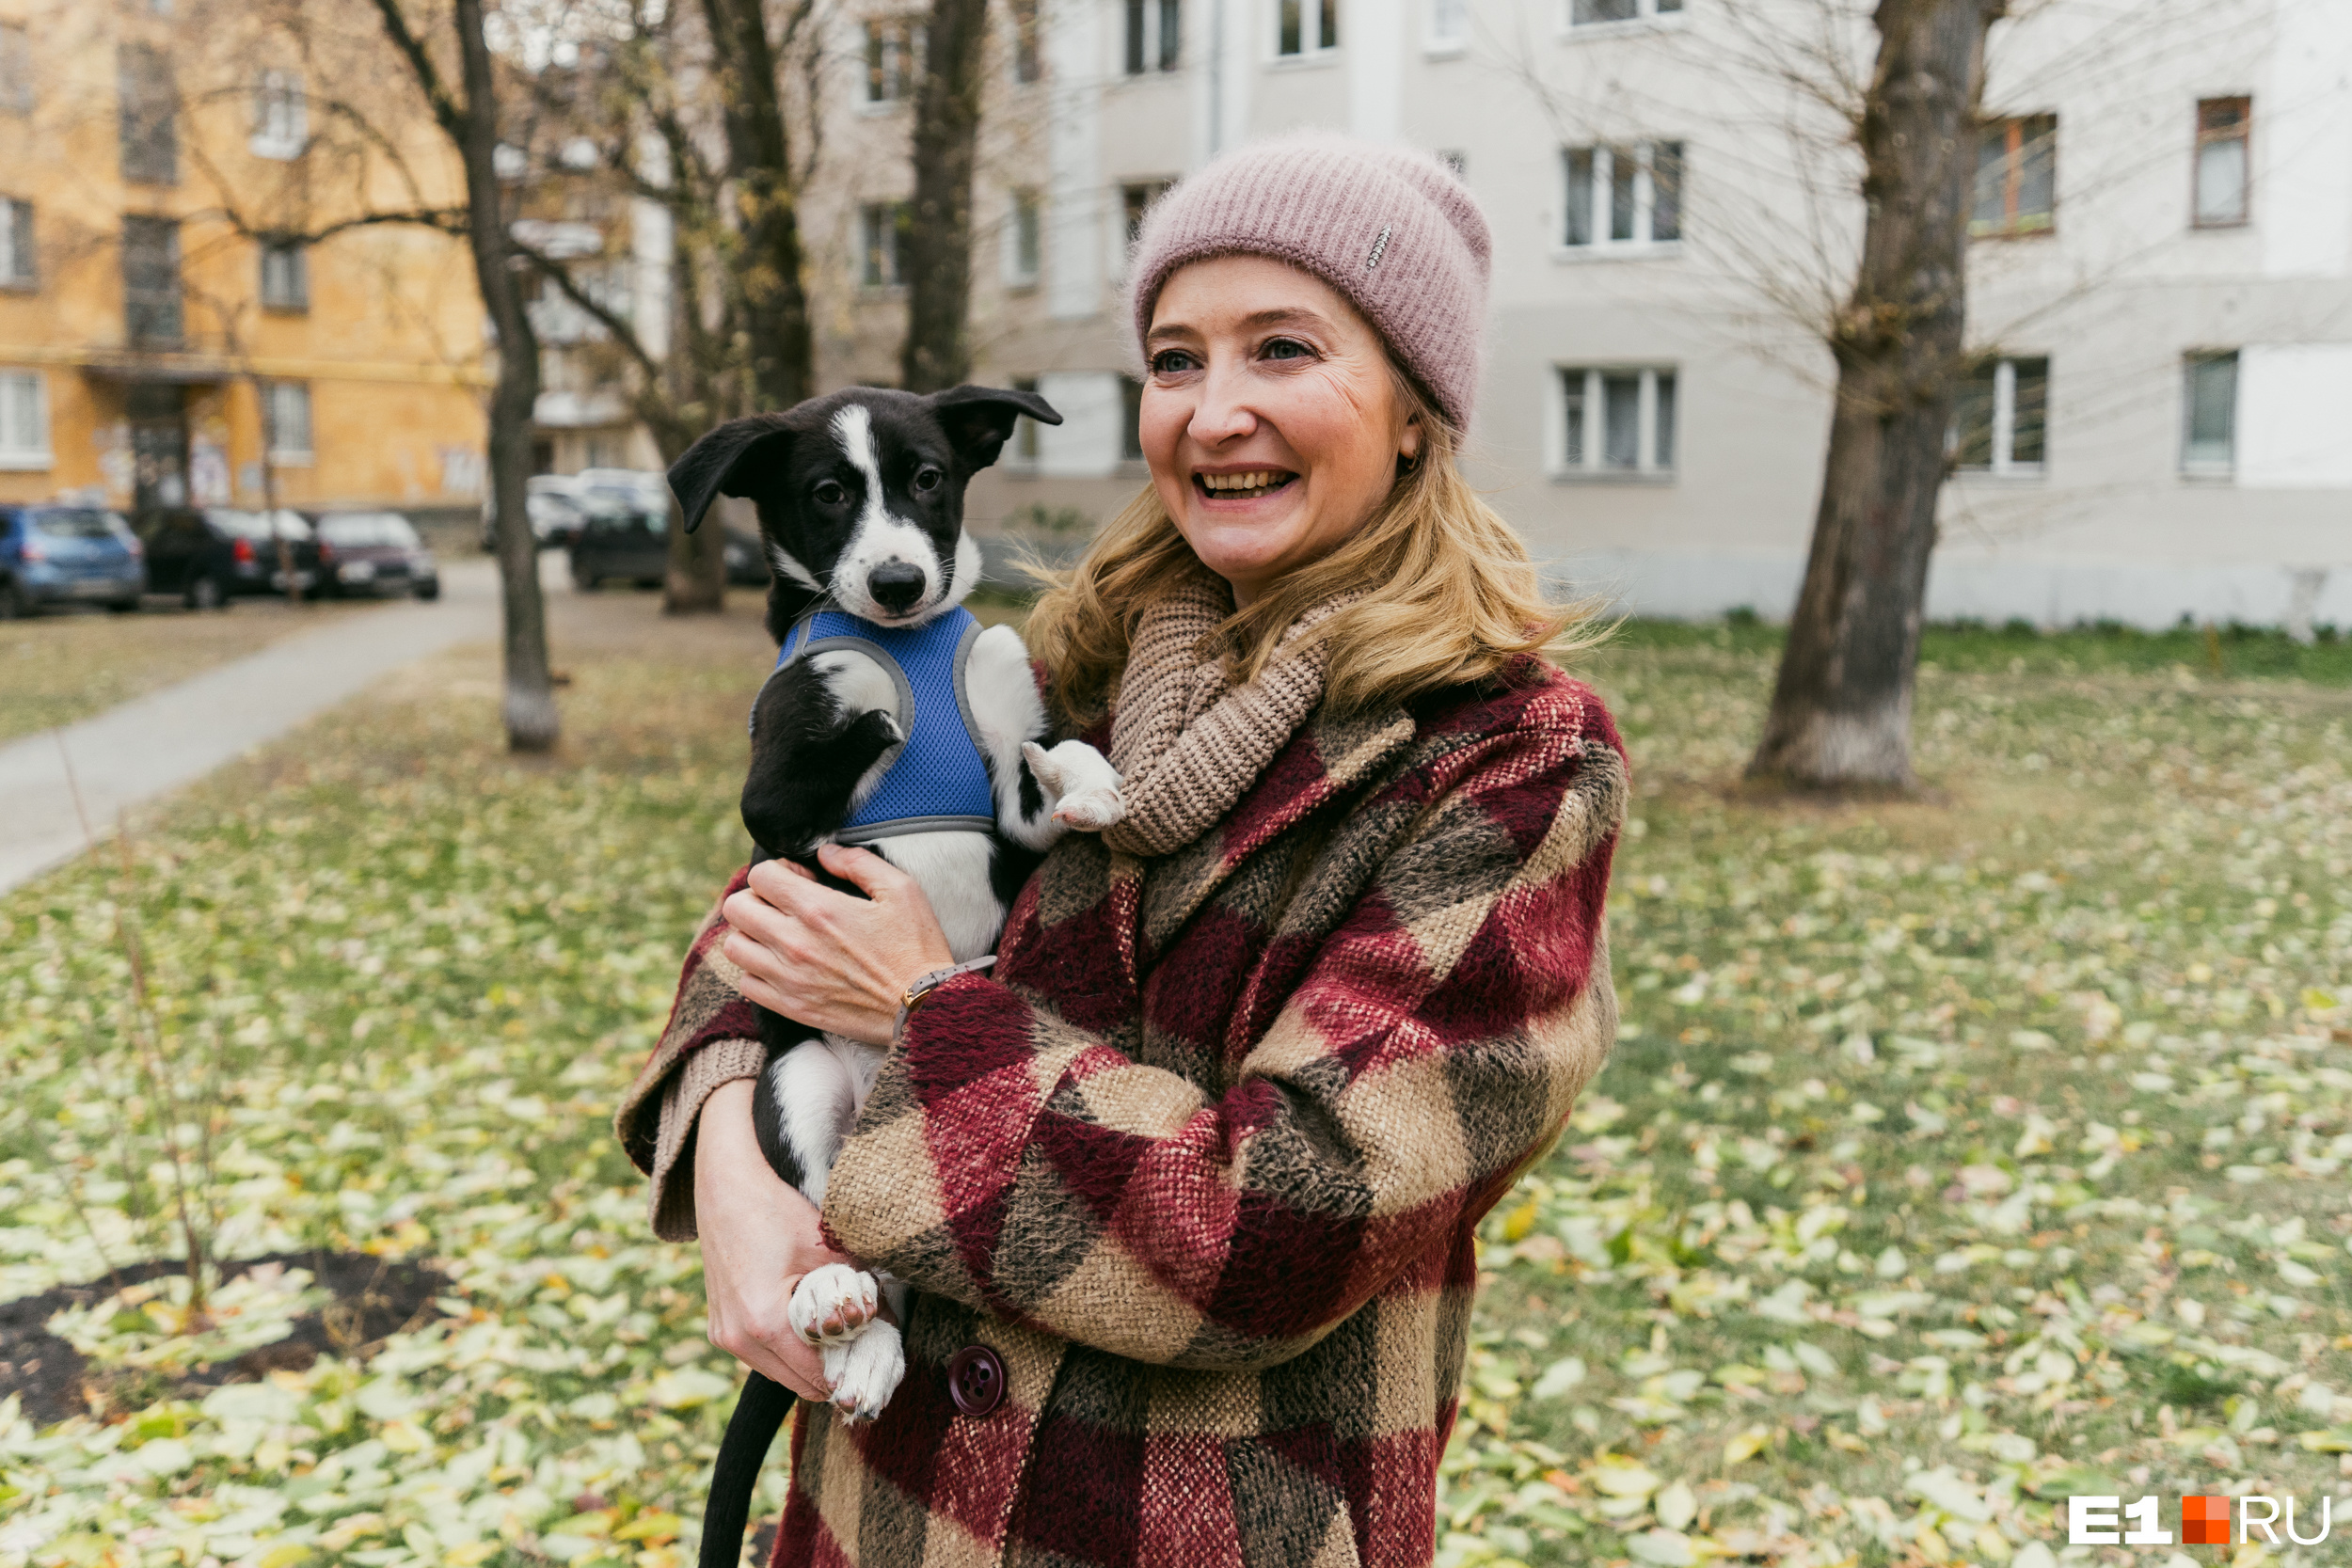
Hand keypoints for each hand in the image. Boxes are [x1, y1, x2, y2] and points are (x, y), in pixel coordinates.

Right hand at [694, 1079, 858, 1401]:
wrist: (724, 1185)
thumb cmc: (776, 1211)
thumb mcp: (826, 1249)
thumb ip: (858, 1290)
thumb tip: (889, 1321)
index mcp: (764, 1324)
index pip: (815, 1379)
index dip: (848, 1375)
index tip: (873, 1364)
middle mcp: (737, 1339)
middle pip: (796, 1384)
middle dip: (830, 1373)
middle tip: (861, 1352)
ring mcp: (723, 1335)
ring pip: (777, 1372)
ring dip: (806, 1363)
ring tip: (837, 1337)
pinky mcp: (718, 1326)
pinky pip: (760, 1355)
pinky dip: (785, 1349)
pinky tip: (808, 1325)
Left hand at [721, 845, 956, 1047]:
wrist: (923, 1009)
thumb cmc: (916, 947)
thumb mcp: (901, 890)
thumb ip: (858, 862)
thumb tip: (824, 852)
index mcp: (819, 909)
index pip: (760, 876)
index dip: (778, 870)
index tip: (800, 880)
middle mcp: (795, 943)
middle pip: (736, 908)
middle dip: (756, 898)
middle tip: (783, 905)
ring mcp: (788, 978)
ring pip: (734, 947)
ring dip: (751, 935)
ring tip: (778, 935)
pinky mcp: (791, 1007)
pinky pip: (747, 983)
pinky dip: (757, 970)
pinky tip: (782, 965)